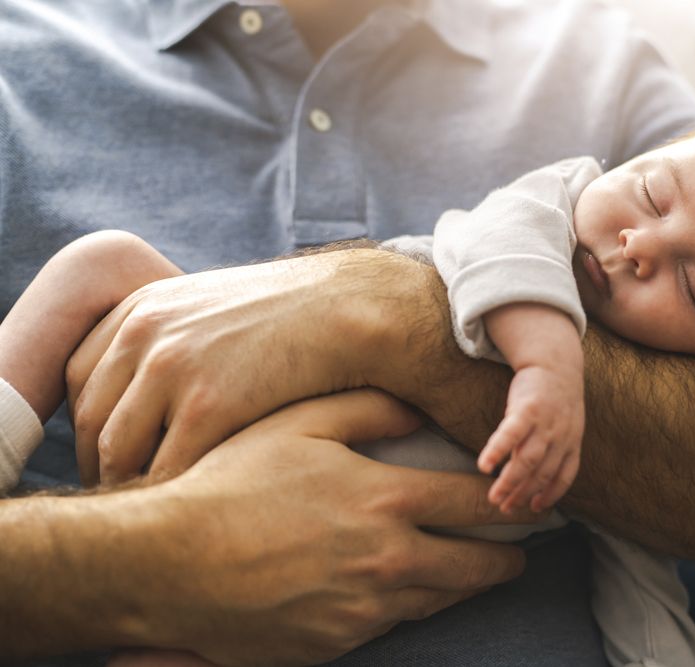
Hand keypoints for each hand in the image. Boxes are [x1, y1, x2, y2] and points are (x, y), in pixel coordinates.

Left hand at [66, 250, 390, 484]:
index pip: (81, 379)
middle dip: (102, 467)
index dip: (91, 427)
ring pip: (119, 452)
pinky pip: (168, 468)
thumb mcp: (217, 308)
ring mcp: (172, 368)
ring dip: (132, 489)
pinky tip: (195, 510)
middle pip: (92, 420)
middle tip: (126, 498)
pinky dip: (173, 495)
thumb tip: (154, 390)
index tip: (110, 458)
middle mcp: (144, 333)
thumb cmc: (296, 316)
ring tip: (159, 513)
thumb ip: (175, 335)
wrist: (352, 309)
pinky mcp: (208, 405)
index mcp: (142, 307)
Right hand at [133, 389, 536, 665]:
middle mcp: (389, 560)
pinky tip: (406, 588)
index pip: (478, 505)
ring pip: (442, 600)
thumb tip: (418, 410)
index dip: (512, 504)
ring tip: (474, 569)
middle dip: (507, 559)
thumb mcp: (298, 423)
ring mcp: (365, 609)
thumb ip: (367, 409)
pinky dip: (411, 605)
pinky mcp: (338, 643)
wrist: (165, 564)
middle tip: (519, 550)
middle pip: (479, 567)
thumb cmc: (230, 483)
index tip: (531, 503)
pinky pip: (395, 625)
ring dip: (464, 584)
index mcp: (386, 500)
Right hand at [478, 364, 583, 513]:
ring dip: (510, 482)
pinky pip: (510, 435)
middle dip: (523, 494)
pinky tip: (484, 466)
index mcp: (572, 442)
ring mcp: (545, 423)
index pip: (564, 476)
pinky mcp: (526, 409)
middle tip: (504, 508)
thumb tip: (537, 477)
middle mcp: (561, 437)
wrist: (555, 362)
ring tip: (494, 497)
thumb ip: (555, 449)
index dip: (550, 494)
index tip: (534, 508)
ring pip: (528, 460)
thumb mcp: (566, 425)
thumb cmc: (555, 399)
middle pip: (542, 473)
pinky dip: (497, 452)